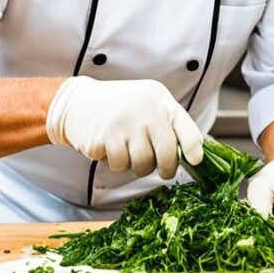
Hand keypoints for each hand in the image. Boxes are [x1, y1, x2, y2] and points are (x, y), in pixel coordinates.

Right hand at [45, 76, 203, 178]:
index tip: (195, 160)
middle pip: (167, 154)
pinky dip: (116, 162)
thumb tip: (193, 154)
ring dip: (137, 166)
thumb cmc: (120, 108)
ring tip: (129, 152)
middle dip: (166, 169)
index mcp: (161, 102)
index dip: (193, 148)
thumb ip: (168, 124)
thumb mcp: (148, 103)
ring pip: (143, 164)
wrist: (78, 101)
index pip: (186, 128)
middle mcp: (146, 112)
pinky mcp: (106, 138)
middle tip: (162, 171)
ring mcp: (126, 124)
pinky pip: (120, 164)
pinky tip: (110, 147)